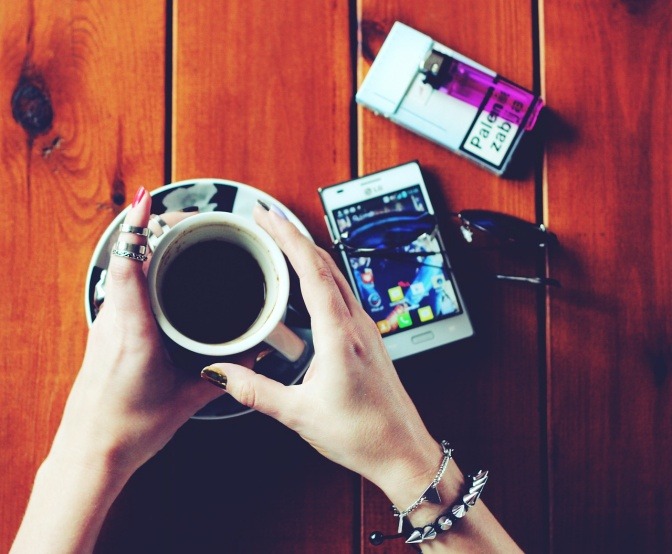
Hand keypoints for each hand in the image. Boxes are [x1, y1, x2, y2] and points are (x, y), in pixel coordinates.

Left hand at [49, 189, 223, 476]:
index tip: (145, 202)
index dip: (135, 232)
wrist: (91, 453)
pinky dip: (139, 271)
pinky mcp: (104, 333)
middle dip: (150, 230)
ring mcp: (105, 326)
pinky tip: (158, 272)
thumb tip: (255, 359)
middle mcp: (113, 323)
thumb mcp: (185, 401)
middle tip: (179, 214)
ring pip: (123, 274)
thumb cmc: (128, 429)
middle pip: (128, 260)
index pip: (129, 270)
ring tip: (173, 234)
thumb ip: (224, 377)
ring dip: (144, 249)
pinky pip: (122, 290)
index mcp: (135, 335)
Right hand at [203, 204, 442, 506]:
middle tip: (264, 218)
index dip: (287, 237)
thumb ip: (255, 390)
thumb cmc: (362, 434)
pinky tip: (306, 280)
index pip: (312, 271)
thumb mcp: (299, 414)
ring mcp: (366, 328)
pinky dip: (319, 274)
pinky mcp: (367, 337)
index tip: (265, 216)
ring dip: (307, 251)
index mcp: (340, 336)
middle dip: (293, 234)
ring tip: (279, 240)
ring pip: (335, 274)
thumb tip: (219, 371)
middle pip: (325, 262)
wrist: (402, 450)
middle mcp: (357, 324)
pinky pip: (342, 292)